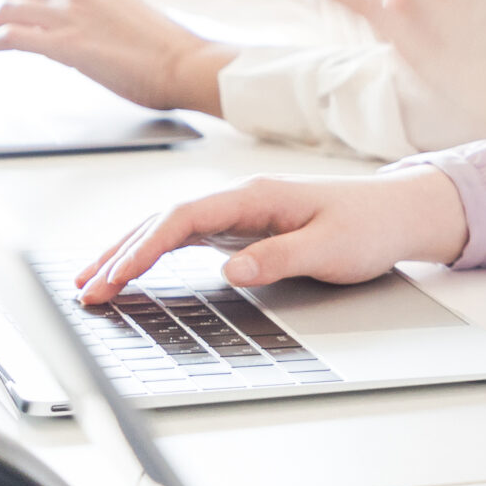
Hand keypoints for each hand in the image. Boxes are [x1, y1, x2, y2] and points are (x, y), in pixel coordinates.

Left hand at [0, 0, 231, 113]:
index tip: (8, 11)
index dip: (20, 0)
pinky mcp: (63, 42)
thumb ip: (102, 15)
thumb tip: (87, 32)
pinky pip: (8, 36)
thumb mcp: (132, 16)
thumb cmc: (170, 49)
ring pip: (5, 10)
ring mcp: (69, 12)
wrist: (187, 63)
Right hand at [75, 167, 468, 303]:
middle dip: (121, 253)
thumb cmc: (371, 225)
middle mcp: (243, 198)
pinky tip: (133, 270)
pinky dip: (156, 252)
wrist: (401, 212)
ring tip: (92, 283)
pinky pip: (189, 238)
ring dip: (131, 252)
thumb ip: (281, 257)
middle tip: (85, 289)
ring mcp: (242, 212)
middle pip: (166, 221)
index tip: (115, 276)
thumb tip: (231, 269)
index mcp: (257, 196)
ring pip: (171, 228)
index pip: (184, 218)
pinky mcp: (246, 228)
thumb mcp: (332, 247)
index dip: (143, 248)